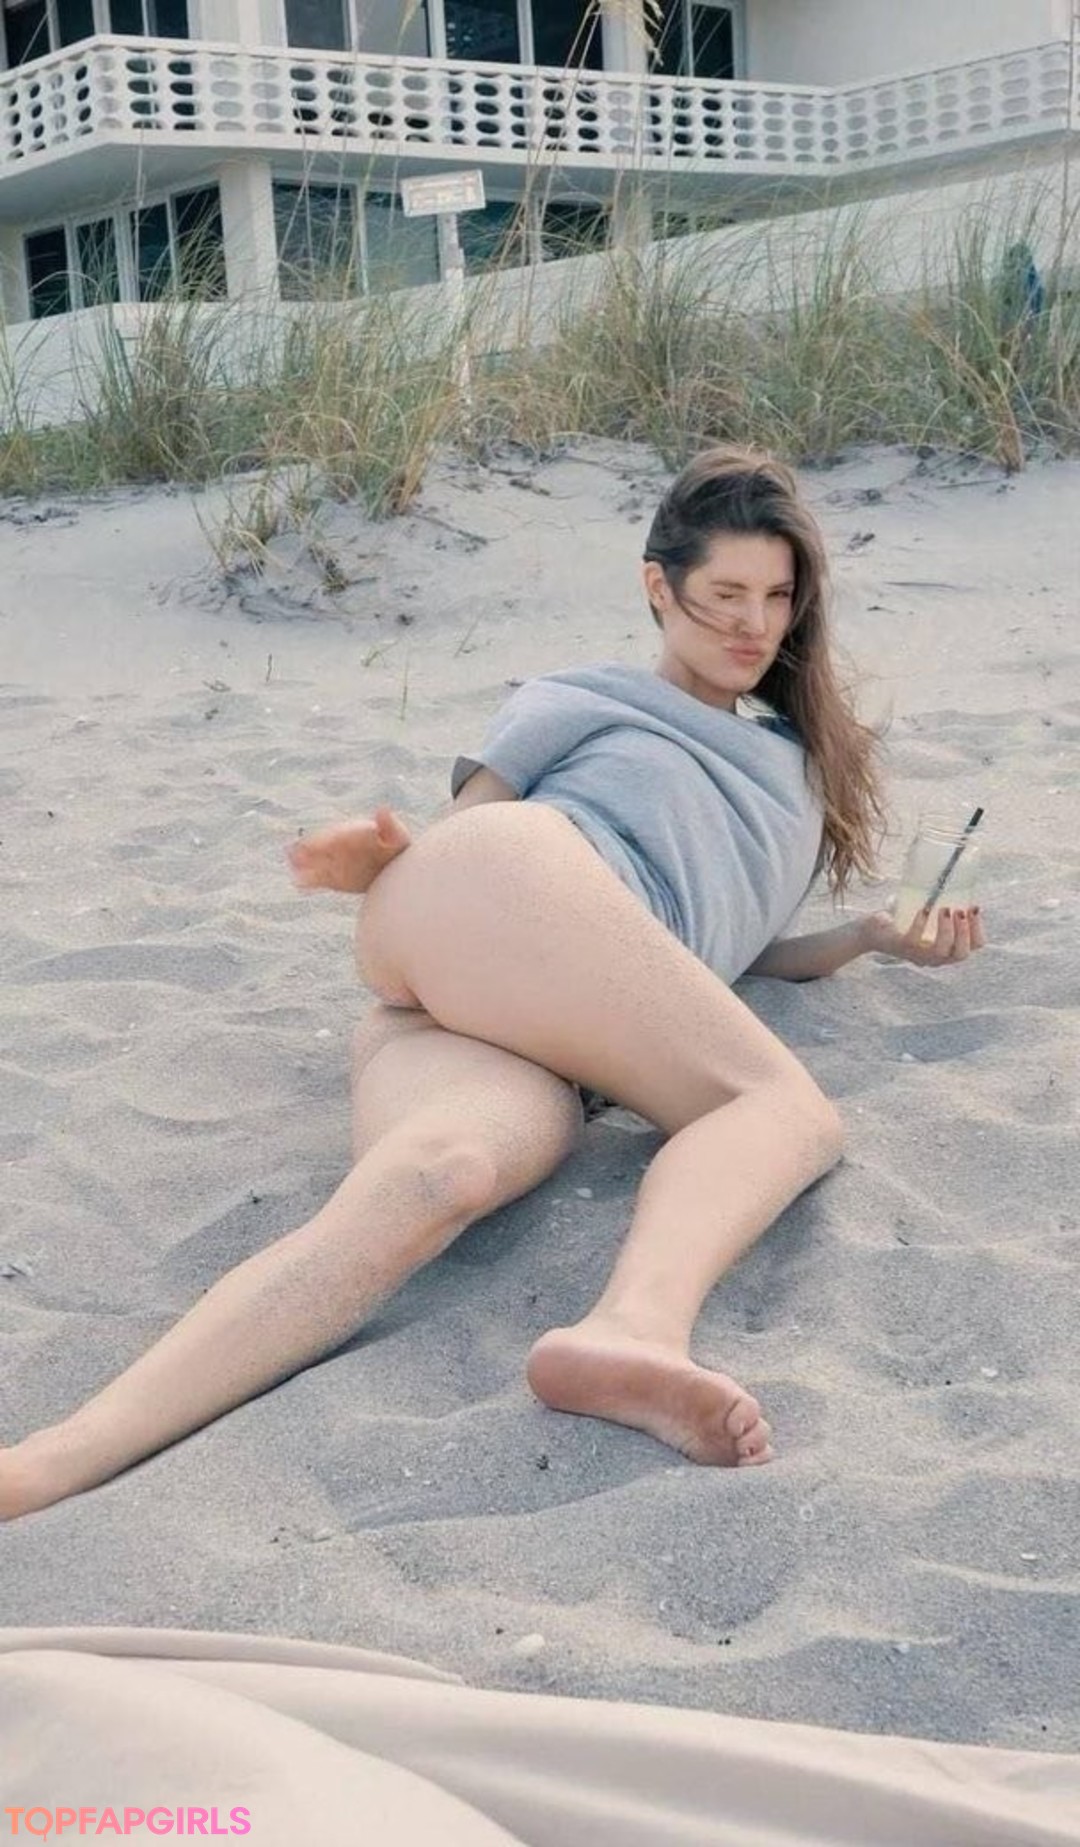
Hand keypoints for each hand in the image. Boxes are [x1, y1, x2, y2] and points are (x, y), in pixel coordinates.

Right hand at [287, 807, 411, 893]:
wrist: (394, 867)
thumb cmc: (396, 848)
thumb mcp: (396, 836)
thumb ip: (388, 825)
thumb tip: (383, 809)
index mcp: (352, 834)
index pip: (337, 835)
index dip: (326, 839)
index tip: (316, 844)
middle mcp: (339, 847)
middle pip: (321, 847)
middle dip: (309, 849)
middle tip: (294, 853)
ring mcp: (334, 862)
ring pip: (315, 862)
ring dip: (303, 863)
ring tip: (291, 864)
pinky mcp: (333, 878)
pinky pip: (318, 879)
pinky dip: (307, 880)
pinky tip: (297, 882)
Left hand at [862, 904, 984, 966]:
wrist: (870, 930)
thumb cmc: (902, 919)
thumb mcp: (927, 912)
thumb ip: (941, 901)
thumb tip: (954, 872)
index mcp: (947, 949)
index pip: (973, 947)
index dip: (978, 929)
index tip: (975, 907)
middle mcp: (936, 958)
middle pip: (960, 954)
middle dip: (965, 932)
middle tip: (962, 910)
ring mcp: (918, 955)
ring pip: (940, 951)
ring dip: (947, 930)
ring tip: (944, 909)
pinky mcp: (901, 948)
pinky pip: (914, 940)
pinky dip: (920, 924)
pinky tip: (924, 910)